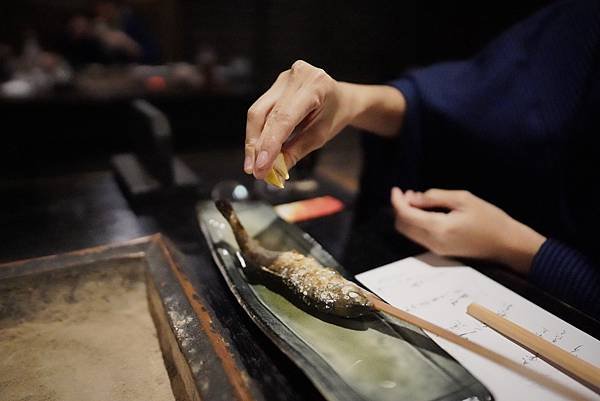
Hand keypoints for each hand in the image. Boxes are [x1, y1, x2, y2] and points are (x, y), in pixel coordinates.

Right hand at [244, 60, 406, 177]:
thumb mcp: (320, 136)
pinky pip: (260, 112)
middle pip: (263, 114)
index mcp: (313, 85)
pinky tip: (258, 152)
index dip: (269, 144)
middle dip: (256, 146)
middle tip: (255, 170)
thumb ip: (296, 151)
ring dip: (253, 142)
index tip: (260, 167)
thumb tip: (273, 170)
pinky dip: (258, 134)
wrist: (340, 98)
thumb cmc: (334, 115)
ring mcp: (282, 79)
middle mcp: (294, 76)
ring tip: (254, 165)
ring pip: (257, 113)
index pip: (283, 118)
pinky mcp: (274, 85)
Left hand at [390, 187, 545, 273]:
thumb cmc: (489, 218)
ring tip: (417, 200)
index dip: (397, 201)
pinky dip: (415, 223)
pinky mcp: (441, 252)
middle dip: (400, 208)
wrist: (507, 244)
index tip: (396, 189)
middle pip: (402, 226)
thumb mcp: (463, 199)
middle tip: (407, 193)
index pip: (406, 215)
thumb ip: (435, 197)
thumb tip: (413, 197)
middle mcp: (432, 242)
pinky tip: (425, 212)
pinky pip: (419, 237)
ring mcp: (436, 250)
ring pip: (408, 233)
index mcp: (438, 228)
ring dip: (407, 216)